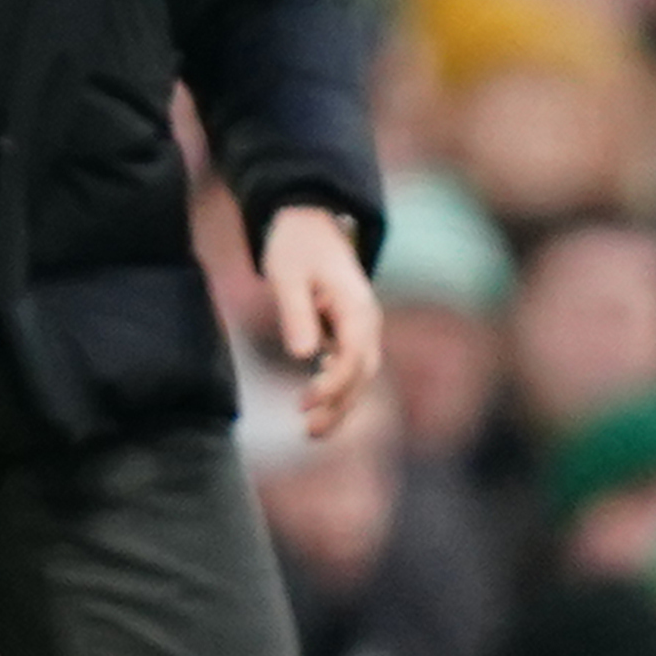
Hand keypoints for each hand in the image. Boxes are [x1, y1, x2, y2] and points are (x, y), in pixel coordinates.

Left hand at [255, 203, 386, 437]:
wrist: (309, 223)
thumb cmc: (296, 246)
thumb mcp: (287, 275)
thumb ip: (295, 313)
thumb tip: (303, 356)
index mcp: (356, 307)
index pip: (354, 356)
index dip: (334, 384)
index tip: (305, 402)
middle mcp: (368, 321)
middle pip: (363, 374)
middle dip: (340, 406)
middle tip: (308, 431)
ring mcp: (363, 328)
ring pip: (360, 376)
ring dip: (340, 405)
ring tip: (311, 432)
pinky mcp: (351, 331)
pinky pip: (351, 367)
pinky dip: (338, 389)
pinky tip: (315, 403)